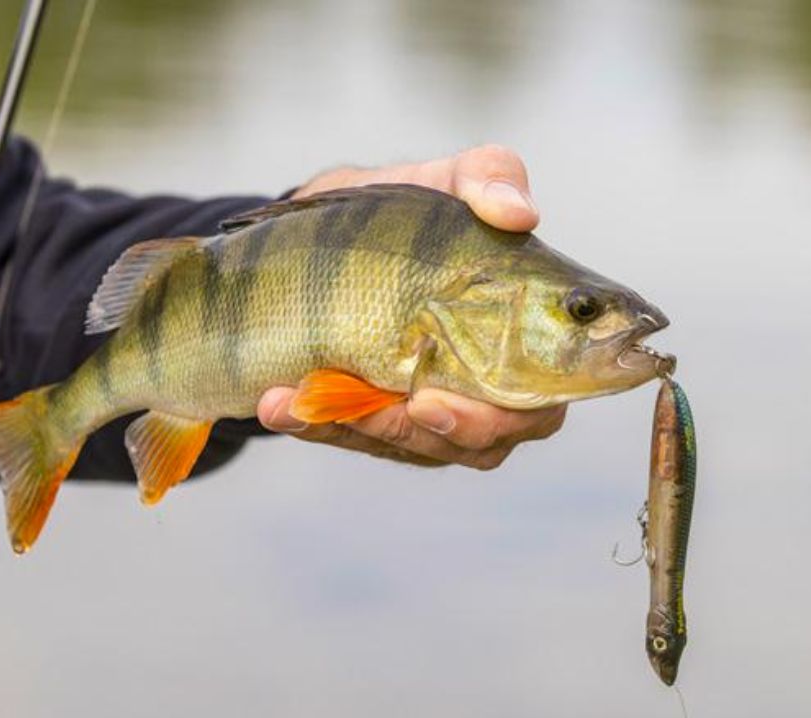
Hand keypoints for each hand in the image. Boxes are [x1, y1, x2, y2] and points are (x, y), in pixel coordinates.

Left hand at [257, 145, 565, 468]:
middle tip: (389, 405)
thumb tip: (520, 212)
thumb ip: (489, 177)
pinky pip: (349, 439)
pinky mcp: (374, 425)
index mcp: (523, 348)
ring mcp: (429, 417)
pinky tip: (273, 402)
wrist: (321, 237)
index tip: (431, 398)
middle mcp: (486, 394)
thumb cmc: (406, 218)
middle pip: (479, 447)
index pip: (537, 410)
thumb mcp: (443, 182)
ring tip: (297, 395)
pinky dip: (312, 423)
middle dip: (424, 433)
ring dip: (356, 426)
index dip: (497, 418)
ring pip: (408, 447)